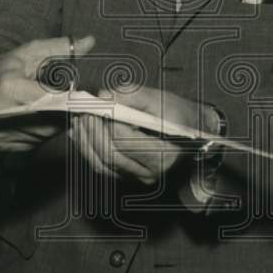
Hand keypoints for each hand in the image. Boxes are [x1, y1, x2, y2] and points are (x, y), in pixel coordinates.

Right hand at [0, 35, 94, 152]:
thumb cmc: (6, 68)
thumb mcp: (30, 53)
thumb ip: (60, 47)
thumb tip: (89, 41)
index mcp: (9, 87)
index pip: (50, 99)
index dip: (71, 99)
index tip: (89, 98)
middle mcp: (2, 114)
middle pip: (52, 118)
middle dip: (68, 110)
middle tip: (80, 103)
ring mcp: (2, 134)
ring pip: (47, 132)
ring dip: (59, 121)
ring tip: (57, 108)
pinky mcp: (5, 146)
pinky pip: (38, 141)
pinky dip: (47, 131)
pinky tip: (44, 119)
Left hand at [67, 87, 216, 183]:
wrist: (193, 133)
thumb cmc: (179, 115)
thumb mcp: (160, 98)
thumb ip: (132, 95)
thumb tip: (104, 95)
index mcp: (162, 153)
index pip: (124, 140)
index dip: (106, 121)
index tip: (96, 104)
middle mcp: (150, 172)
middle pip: (109, 154)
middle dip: (91, 131)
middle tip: (83, 110)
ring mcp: (138, 177)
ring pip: (101, 164)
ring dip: (85, 141)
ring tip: (79, 120)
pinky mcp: (129, 176)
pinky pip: (102, 167)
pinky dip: (87, 150)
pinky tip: (80, 134)